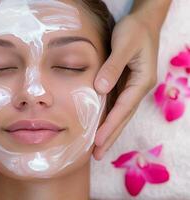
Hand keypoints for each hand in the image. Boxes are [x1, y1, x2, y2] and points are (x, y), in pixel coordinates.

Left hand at [93, 15, 158, 159]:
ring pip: (121, 113)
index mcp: (142, 81)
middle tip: (98, 155)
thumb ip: (113, 67)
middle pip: (124, 117)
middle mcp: (139, 87)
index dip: (111, 125)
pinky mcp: (126, 83)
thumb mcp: (124, 45)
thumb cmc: (135, 30)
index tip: (98, 141)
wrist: (144, 21)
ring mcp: (134, 86)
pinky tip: (102, 125)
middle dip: (111, 136)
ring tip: (98, 148)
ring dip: (110, 130)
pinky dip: (110, 117)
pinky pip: (117, 104)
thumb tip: (101, 89)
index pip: (124, 108)